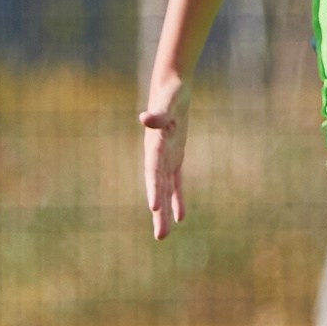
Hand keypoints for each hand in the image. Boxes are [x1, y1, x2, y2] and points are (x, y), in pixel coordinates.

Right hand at [140, 80, 190, 240]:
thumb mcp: (167, 102)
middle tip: (160, 237)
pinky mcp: (175, 157)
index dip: (154, 189)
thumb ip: (158, 114)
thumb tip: (146, 119)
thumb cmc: (170, 94)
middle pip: (158, 188)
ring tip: (163, 235)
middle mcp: (157, 156)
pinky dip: (178, 198)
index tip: (155, 209)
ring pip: (166, 190)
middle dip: (159, 213)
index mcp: (154, 147)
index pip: (153, 172)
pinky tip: (180, 216)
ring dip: (166, 212)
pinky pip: (176, 182)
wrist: (170, 88)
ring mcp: (166, 158)